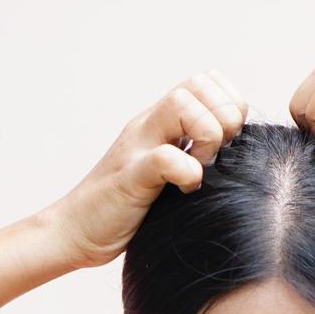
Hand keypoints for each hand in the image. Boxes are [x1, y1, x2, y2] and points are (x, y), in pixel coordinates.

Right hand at [47, 70, 247, 269]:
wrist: (75, 231)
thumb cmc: (128, 207)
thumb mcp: (166, 172)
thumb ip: (191, 154)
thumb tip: (238, 156)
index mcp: (161, 121)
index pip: (206, 81)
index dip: (230, 103)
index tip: (229, 141)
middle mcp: (149, 125)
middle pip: (198, 83)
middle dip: (223, 115)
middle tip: (216, 155)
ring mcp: (137, 147)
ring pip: (182, 103)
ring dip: (206, 135)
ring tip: (202, 167)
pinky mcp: (130, 178)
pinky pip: (165, 157)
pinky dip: (186, 171)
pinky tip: (186, 189)